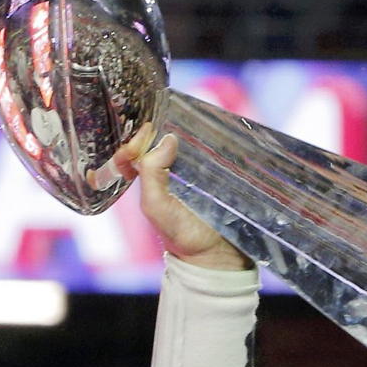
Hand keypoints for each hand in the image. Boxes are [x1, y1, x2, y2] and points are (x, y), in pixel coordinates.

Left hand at [115, 123, 252, 271]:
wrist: (217, 255)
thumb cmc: (181, 234)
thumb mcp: (156, 206)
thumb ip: (151, 175)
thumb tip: (166, 139)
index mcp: (154, 177)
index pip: (144, 145)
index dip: (143, 132)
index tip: (150, 125)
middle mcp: (176, 169)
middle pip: (170, 136)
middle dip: (170, 122)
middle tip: (173, 111)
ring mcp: (201, 170)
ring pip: (196, 140)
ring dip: (197, 129)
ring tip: (197, 117)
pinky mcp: (223, 173)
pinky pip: (220, 150)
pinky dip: (220, 140)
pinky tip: (218, 131)